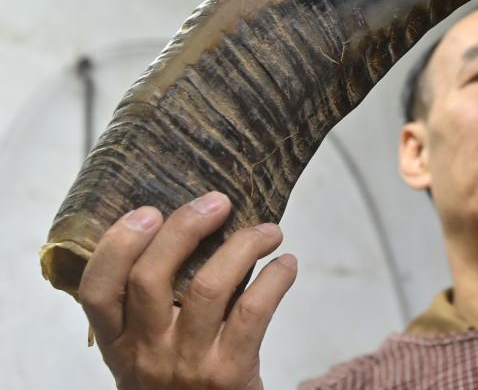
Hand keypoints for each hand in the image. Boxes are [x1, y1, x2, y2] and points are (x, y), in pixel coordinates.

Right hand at [78, 192, 296, 388]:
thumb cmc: (180, 385)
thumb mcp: (146, 355)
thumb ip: (150, 309)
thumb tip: (186, 227)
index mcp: (117, 344)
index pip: (96, 290)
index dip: (116, 245)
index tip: (147, 211)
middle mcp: (145, 354)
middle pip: (150, 277)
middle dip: (184, 228)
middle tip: (217, 202)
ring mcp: (186, 364)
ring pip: (209, 287)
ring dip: (244, 246)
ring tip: (269, 231)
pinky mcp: (229, 373)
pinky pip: (253, 311)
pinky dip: (275, 279)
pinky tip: (286, 264)